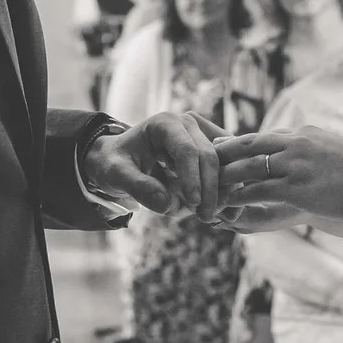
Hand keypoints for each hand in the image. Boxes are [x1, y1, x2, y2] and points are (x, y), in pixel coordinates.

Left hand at [86, 112, 224, 219]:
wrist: (121, 162)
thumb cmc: (116, 163)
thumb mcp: (116, 174)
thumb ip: (138, 186)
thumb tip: (165, 204)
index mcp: (165, 124)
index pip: (186, 150)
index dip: (192, 178)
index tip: (193, 204)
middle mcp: (187, 126)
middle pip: (208, 156)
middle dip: (210, 189)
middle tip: (205, 217)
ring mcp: (200, 139)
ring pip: (222, 164)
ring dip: (222, 192)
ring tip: (217, 218)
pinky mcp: (207, 154)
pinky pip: (222, 173)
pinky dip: (224, 193)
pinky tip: (226, 215)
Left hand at [216, 128, 342, 227]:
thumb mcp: (338, 150)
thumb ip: (318, 149)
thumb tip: (311, 150)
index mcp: (305, 133)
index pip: (264, 136)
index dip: (239, 144)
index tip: (221, 149)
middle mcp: (296, 144)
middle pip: (248, 145)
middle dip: (222, 154)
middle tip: (200, 162)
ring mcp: (295, 165)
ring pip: (247, 167)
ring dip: (223, 178)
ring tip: (205, 187)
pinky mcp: (295, 188)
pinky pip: (256, 191)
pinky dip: (236, 198)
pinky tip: (222, 206)